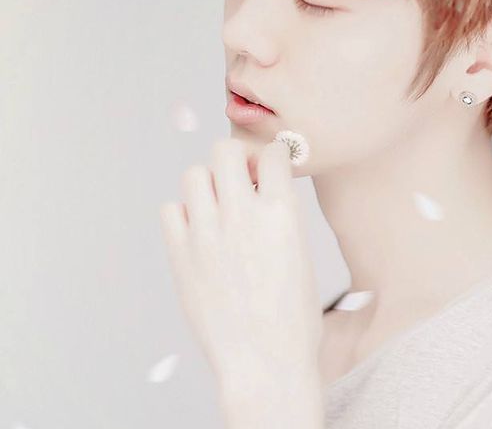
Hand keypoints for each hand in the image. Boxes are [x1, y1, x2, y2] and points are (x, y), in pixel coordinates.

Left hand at [158, 137, 322, 396]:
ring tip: (217, 207)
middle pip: (225, 150)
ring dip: (208, 183)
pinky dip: (182, 214)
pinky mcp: (180, 255)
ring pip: (193, 174)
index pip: (273, 153)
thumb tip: (263, 194)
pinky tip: (198, 232)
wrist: (265, 362)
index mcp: (283, 214)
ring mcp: (207, 234)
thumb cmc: (292, 319)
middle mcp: (243, 215)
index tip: (270, 165)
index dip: (272, 156)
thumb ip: (280, 217)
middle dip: (235, 158)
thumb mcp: (301, 256)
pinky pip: (169, 210)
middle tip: (240, 179)